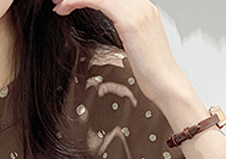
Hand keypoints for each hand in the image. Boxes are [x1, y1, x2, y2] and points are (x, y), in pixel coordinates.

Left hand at [52, 0, 194, 112]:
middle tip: (60, 1)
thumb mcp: (136, 46)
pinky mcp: (129, 20)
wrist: (165, 83)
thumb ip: (125, 33)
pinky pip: (99, 1)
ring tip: (59, 5)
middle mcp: (142, 4)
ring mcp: (137, 10)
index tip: (71, 3)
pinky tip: (67, 7)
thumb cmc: (151, 72)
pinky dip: (80, 1)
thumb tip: (115, 33)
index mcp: (143, 8)